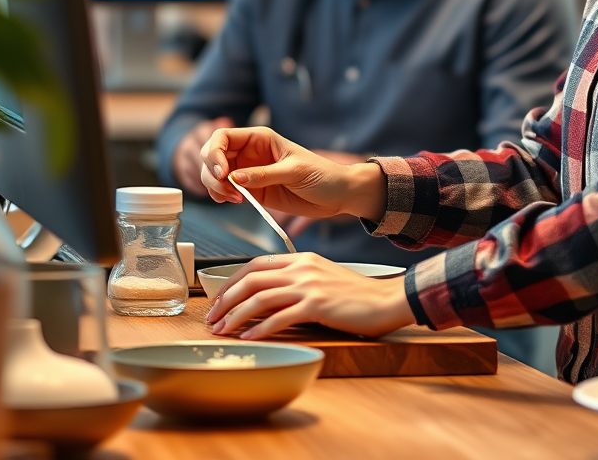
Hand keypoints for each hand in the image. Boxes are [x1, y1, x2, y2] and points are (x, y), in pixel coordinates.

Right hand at [199, 126, 385, 222]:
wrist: (337, 195)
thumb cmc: (323, 175)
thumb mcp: (295, 172)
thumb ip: (264, 175)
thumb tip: (235, 178)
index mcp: (260, 138)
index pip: (223, 136)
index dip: (215, 152)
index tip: (223, 173)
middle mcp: (250, 152)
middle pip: (213, 155)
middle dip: (212, 172)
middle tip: (226, 190)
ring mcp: (248, 171)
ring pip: (215, 174)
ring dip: (215, 187)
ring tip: (233, 198)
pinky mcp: (251, 190)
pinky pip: (226, 190)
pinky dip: (221, 196)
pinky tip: (234, 201)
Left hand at [205, 252, 413, 339]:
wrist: (385, 300)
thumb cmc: (356, 295)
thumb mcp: (323, 278)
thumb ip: (298, 281)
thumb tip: (268, 298)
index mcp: (302, 258)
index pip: (257, 264)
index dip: (232, 280)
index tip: (219, 297)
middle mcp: (302, 268)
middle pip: (251, 278)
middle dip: (226, 298)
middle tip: (212, 316)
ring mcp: (309, 285)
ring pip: (260, 297)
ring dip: (236, 315)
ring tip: (223, 330)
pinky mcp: (317, 305)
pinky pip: (280, 317)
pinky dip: (260, 328)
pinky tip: (249, 337)